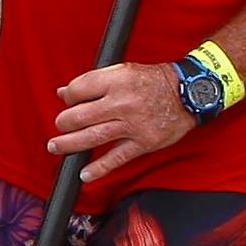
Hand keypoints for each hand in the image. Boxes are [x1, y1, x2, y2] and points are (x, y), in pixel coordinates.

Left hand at [51, 60, 193, 181]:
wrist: (190, 92)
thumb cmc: (154, 81)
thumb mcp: (123, 71)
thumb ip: (93, 81)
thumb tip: (63, 92)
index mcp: (117, 80)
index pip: (78, 90)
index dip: (68, 98)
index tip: (68, 102)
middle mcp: (123, 102)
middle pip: (80, 116)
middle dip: (64, 122)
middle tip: (61, 125)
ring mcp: (133, 125)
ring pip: (93, 137)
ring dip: (69, 145)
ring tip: (55, 147)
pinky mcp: (144, 143)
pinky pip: (117, 158)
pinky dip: (99, 168)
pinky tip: (85, 174)